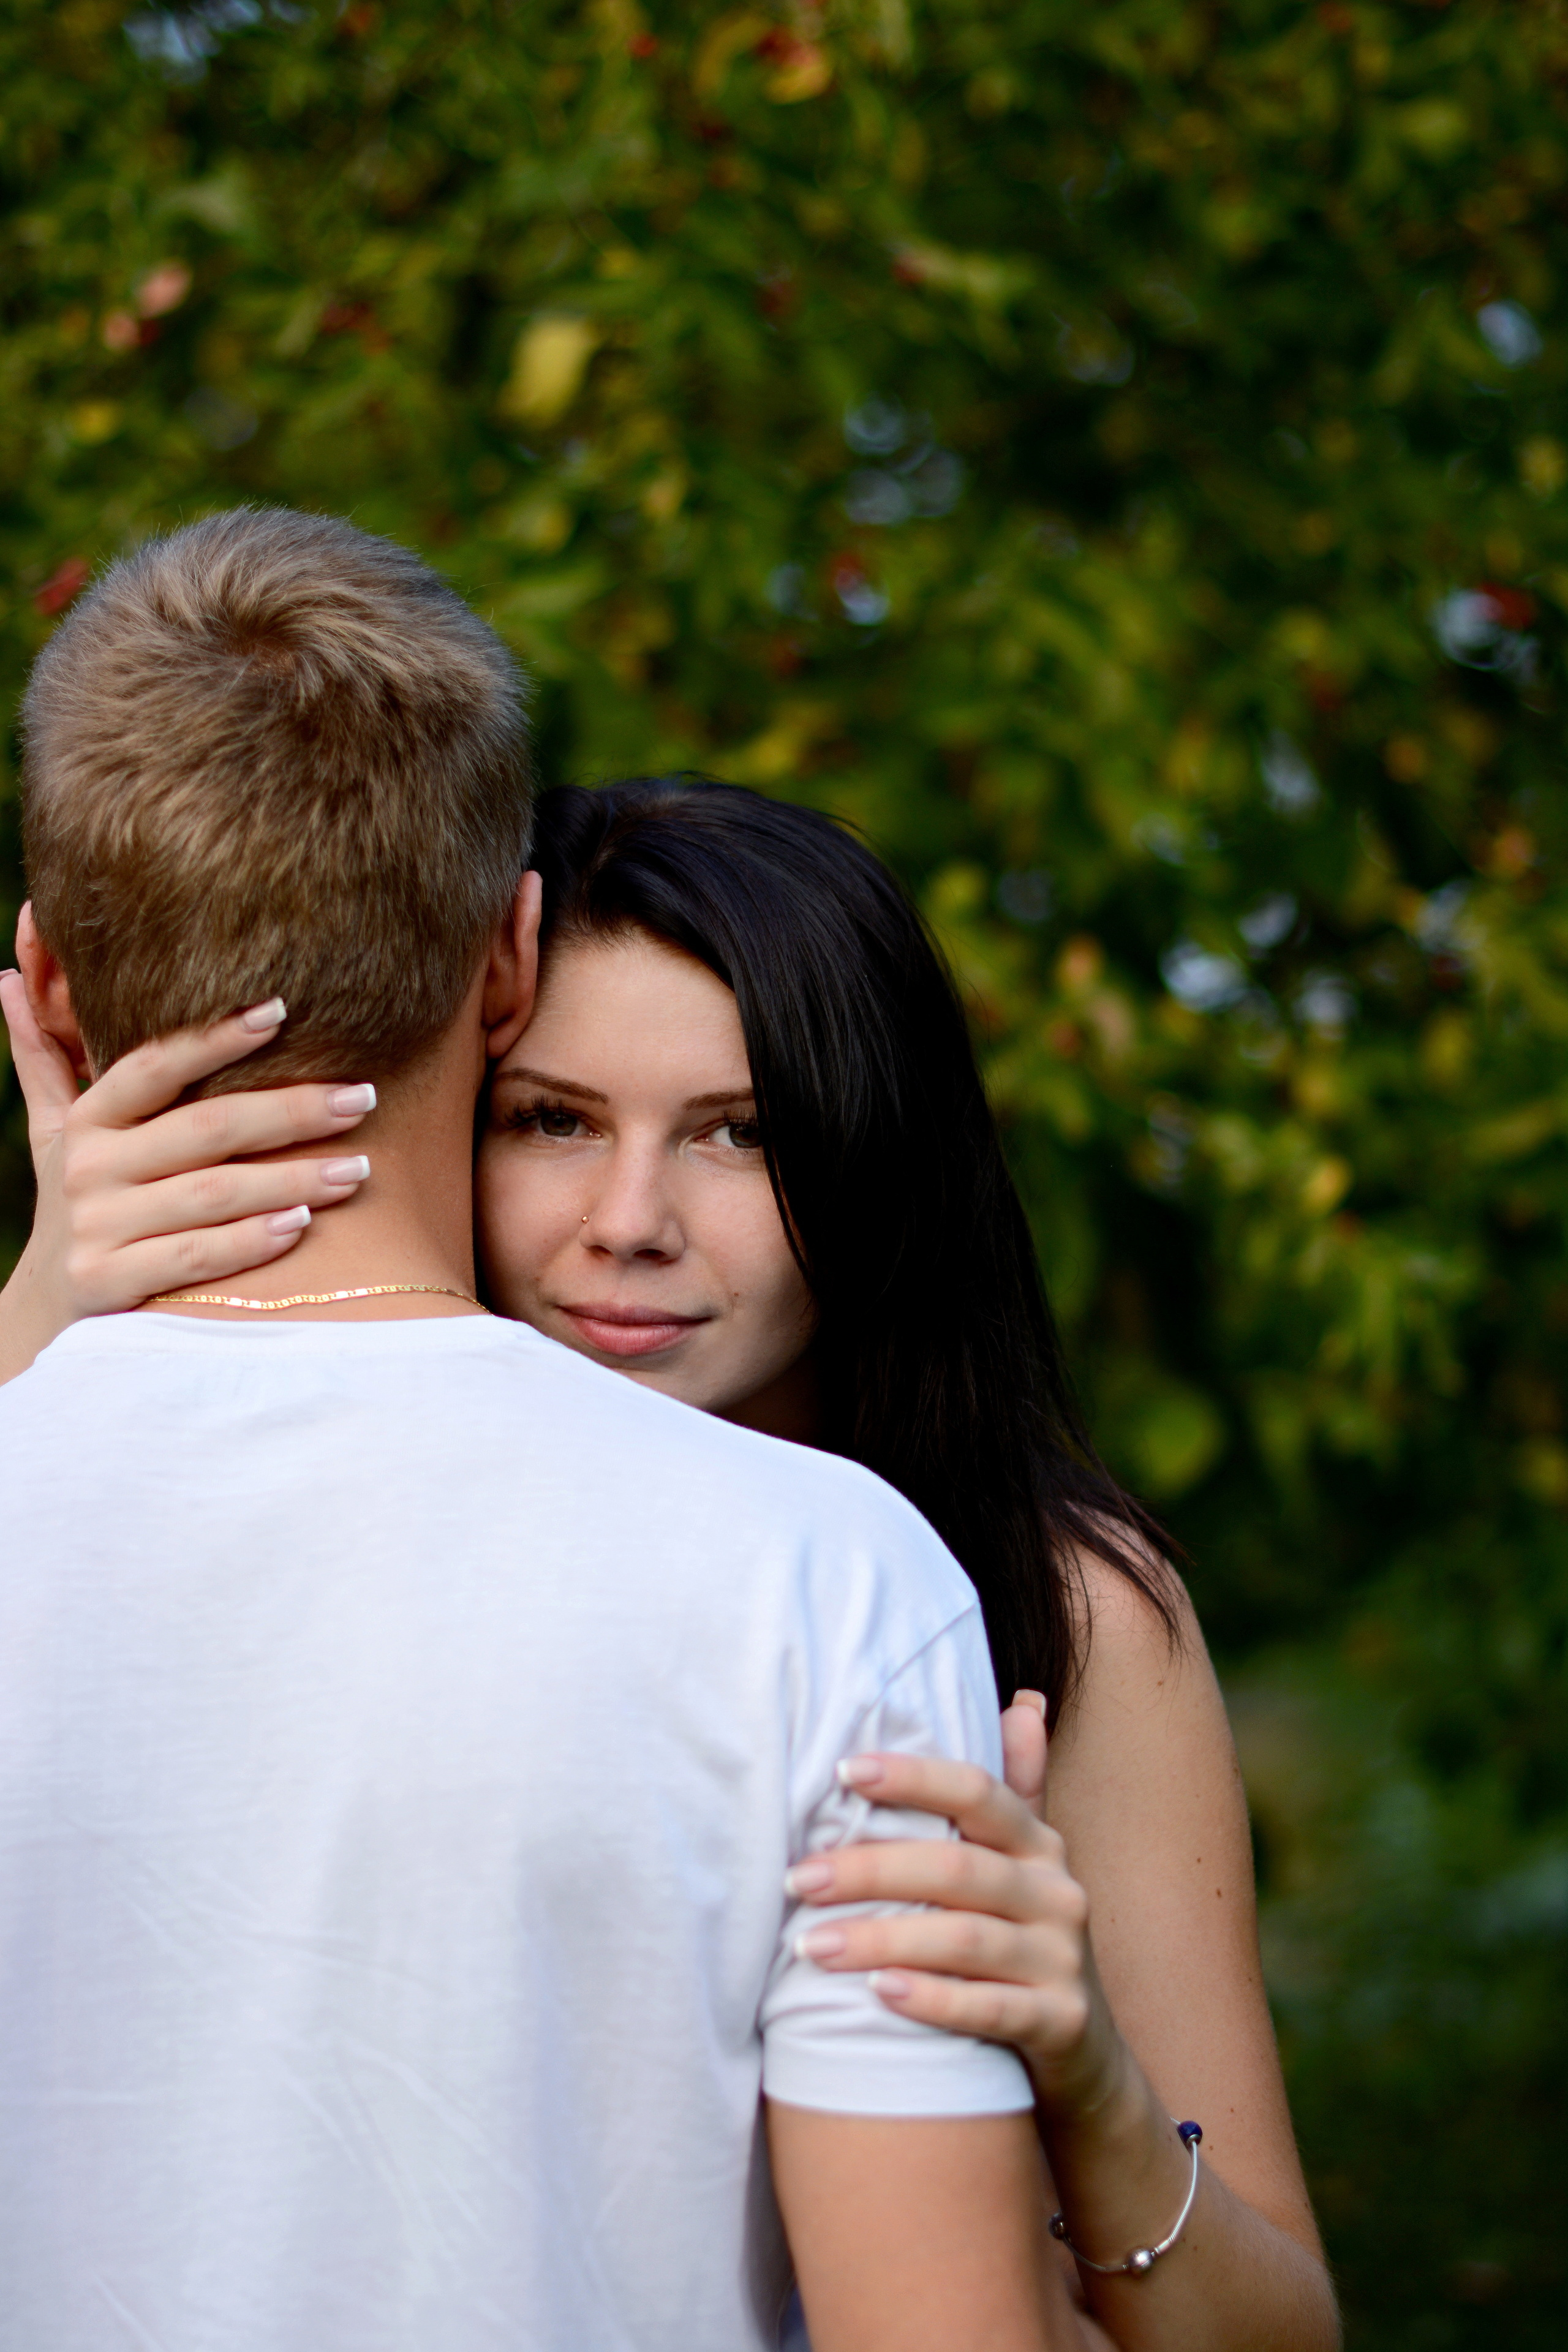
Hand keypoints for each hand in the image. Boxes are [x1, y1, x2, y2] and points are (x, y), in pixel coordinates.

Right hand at [0, 983, 376, 1352]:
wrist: (46, 1311)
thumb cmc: (82, 1204)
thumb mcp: (53, 1133)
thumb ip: (44, 1059)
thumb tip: (8, 976)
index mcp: (88, 1122)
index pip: (154, 1066)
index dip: (213, 1038)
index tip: (281, 1011)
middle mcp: (89, 1169)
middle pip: (206, 1129)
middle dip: (291, 1111)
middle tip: (363, 1098)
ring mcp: (98, 1228)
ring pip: (212, 1194)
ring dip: (292, 1179)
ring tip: (360, 1169)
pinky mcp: (110, 1282)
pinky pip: (194, 1257)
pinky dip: (250, 1241)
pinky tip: (302, 1225)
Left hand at [786, 1706, 1126, 2119]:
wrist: (1083, 2055)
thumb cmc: (1023, 1944)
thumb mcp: (1023, 1866)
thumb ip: (1016, 1788)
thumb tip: (1022, 1701)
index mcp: (1039, 1844)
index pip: (977, 1792)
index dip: (913, 1777)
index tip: (841, 1771)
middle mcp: (1058, 1892)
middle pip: (956, 1867)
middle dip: (870, 1869)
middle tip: (797, 1878)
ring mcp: (1064, 1959)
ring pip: (964, 1939)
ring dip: (882, 1939)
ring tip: (809, 1945)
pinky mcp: (1062, 2023)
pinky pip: (991, 2009)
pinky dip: (932, 1999)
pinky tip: (878, 1994)